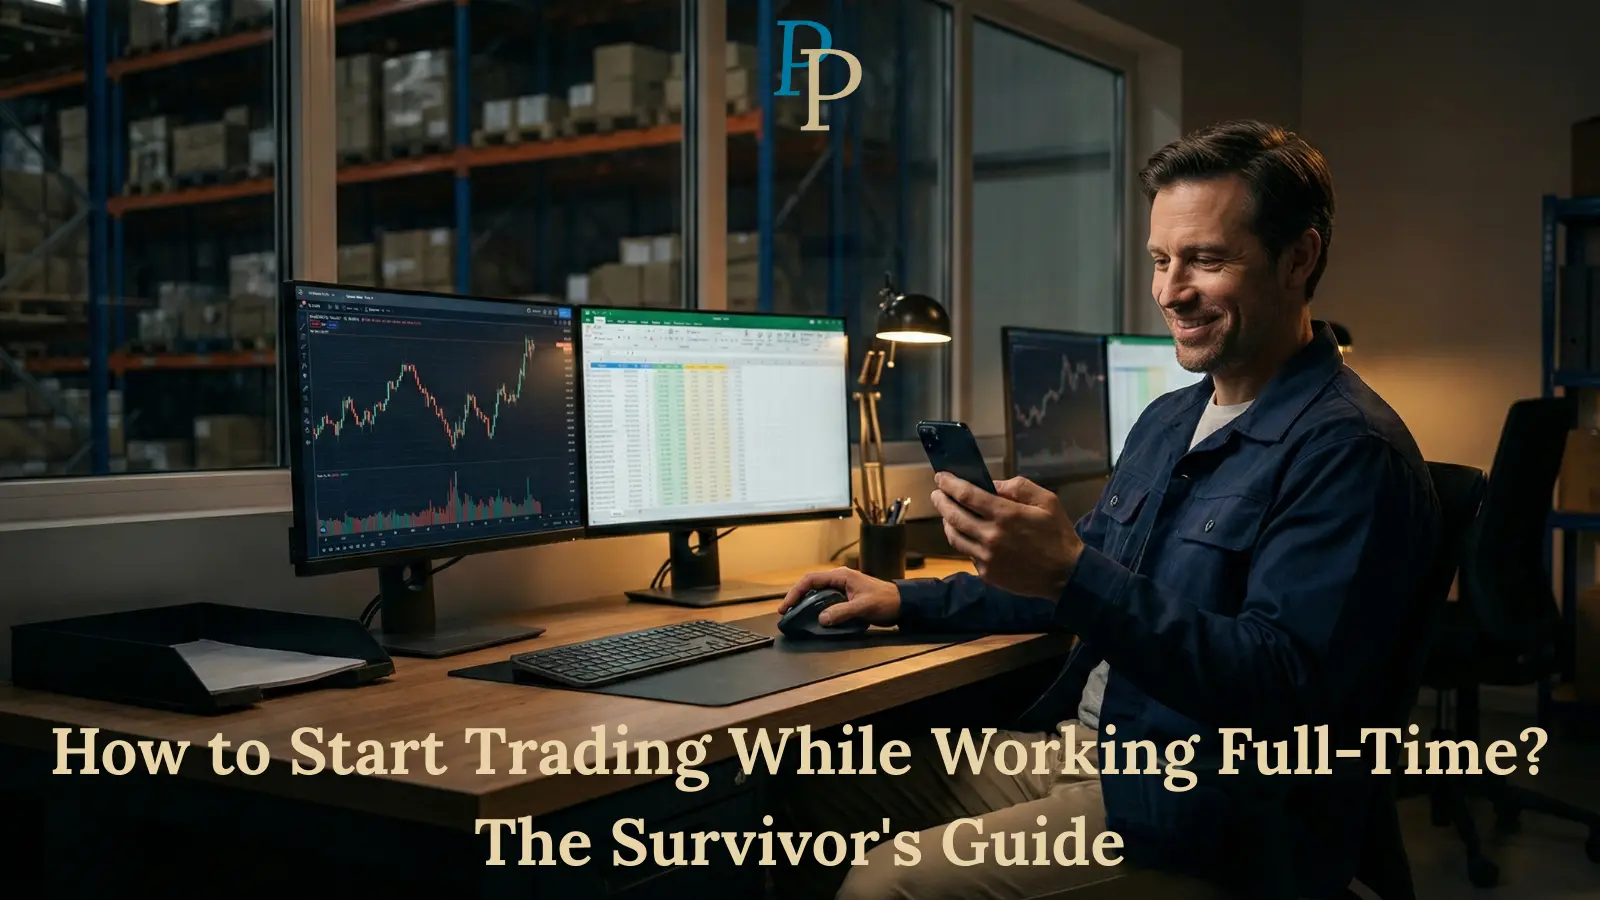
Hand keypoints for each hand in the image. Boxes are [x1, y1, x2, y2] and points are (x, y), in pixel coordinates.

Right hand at [779, 567, 901, 626]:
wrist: (902, 604)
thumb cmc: (885, 600)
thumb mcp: (863, 606)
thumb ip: (842, 612)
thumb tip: (821, 619)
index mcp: (841, 576)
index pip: (811, 580)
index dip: (795, 592)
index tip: (787, 606)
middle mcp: (839, 580)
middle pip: (811, 586)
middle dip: (797, 598)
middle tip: (787, 612)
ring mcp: (842, 589)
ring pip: (817, 594)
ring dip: (806, 604)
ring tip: (796, 615)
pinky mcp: (846, 598)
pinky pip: (826, 601)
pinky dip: (817, 608)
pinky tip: (813, 618)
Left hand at [930, 474, 1083, 599]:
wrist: (1065, 574)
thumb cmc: (1057, 534)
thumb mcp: (1046, 501)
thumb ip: (1018, 488)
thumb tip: (991, 485)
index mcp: (1005, 515)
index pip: (966, 495)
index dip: (949, 484)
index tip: (940, 477)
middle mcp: (990, 536)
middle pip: (953, 515)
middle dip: (941, 501)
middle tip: (937, 493)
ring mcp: (986, 557)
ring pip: (954, 536)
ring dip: (947, 522)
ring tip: (947, 513)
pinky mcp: (986, 573)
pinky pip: (967, 553)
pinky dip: (963, 541)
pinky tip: (966, 534)